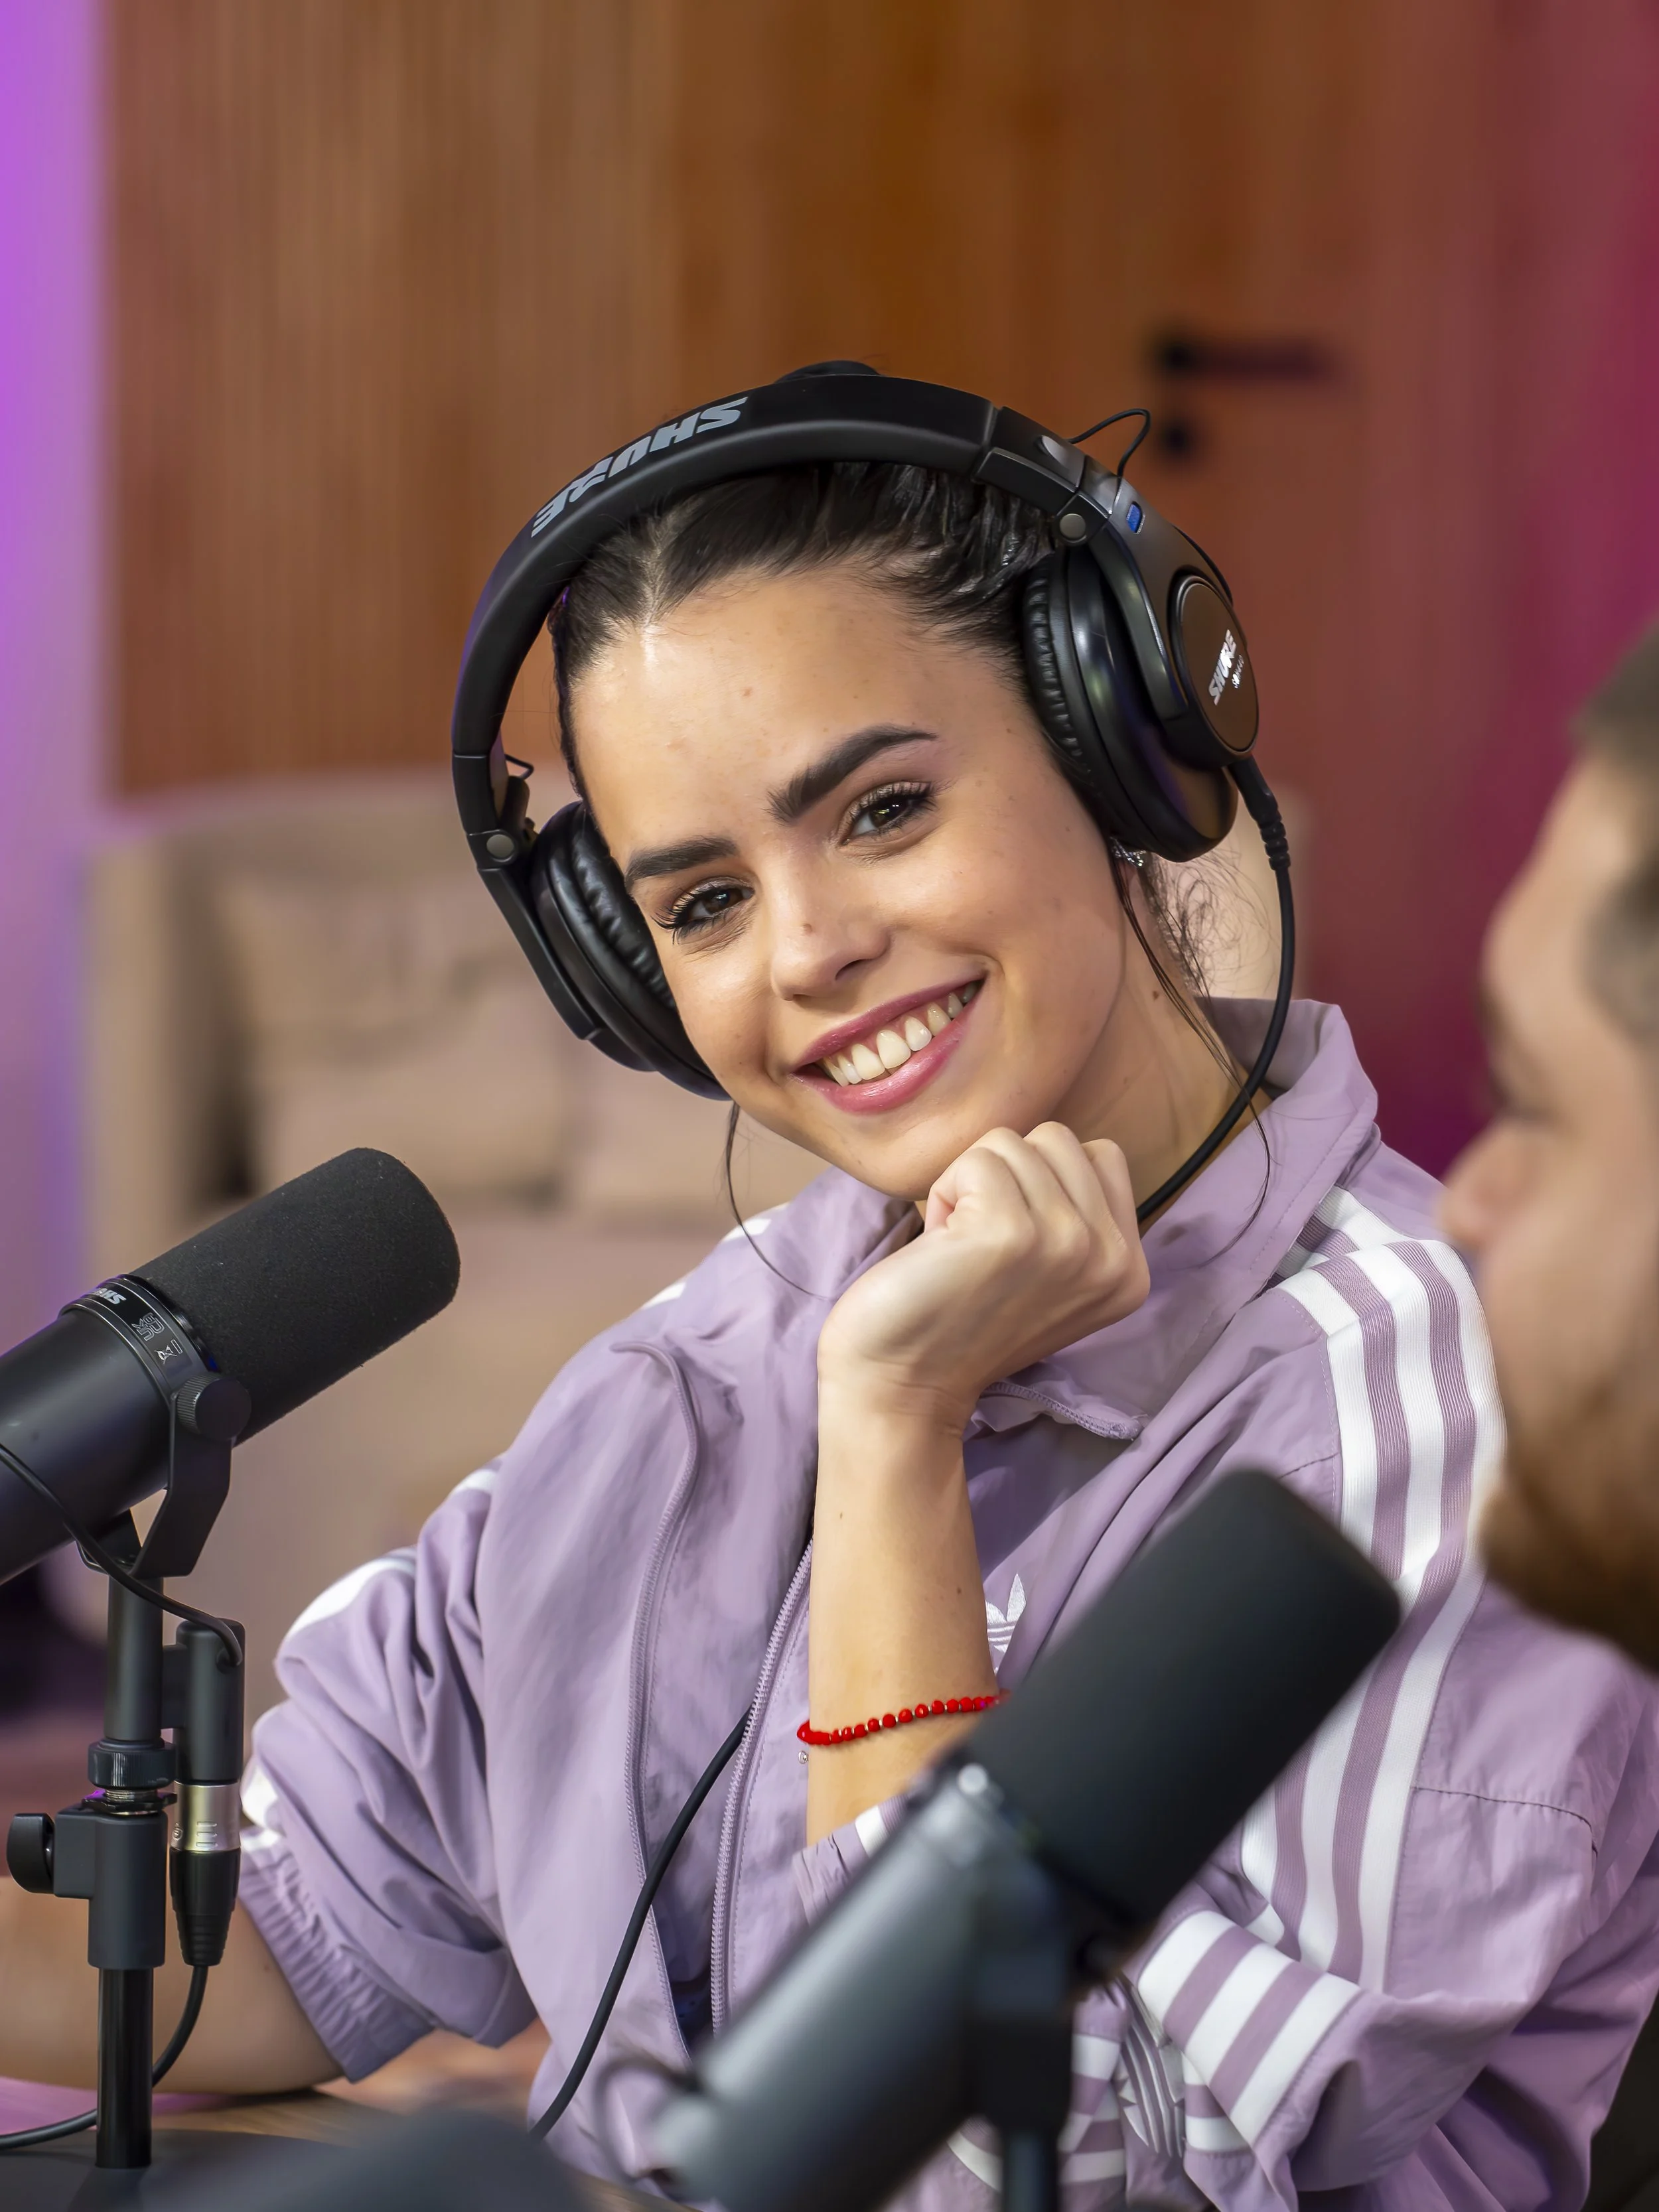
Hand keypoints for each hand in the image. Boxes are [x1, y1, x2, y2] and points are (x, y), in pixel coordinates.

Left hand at [817, 1123, 1149, 1437]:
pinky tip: (941, 1246)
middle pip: (1059, 1139)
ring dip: (971, 1184)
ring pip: (1013, 1143)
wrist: (904, 1385)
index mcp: (1130, 1269)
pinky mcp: (1010, 1231)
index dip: (1042, 1180)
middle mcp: (1113, 1257)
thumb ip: (1076, 1217)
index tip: (1015, 1241)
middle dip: (1008, 1176)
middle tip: (982, 1242)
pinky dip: (945, 1191)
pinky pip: (976, 1159)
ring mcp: (1067, 1242)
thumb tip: (1053, 1149)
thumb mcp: (1053, 1274)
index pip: (1102, 1156)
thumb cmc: (961, 1319)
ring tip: (961, 1246)